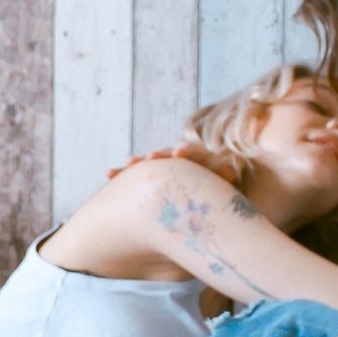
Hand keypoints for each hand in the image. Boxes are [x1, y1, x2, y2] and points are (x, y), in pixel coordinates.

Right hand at [108, 141, 229, 180]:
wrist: (206, 184)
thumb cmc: (217, 186)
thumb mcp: (224, 179)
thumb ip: (224, 174)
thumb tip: (228, 170)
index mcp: (197, 156)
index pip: (192, 151)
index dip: (186, 150)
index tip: (178, 152)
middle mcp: (177, 156)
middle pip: (166, 153)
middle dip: (157, 155)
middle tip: (150, 157)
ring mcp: (162, 164)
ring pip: (147, 162)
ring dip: (138, 163)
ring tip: (127, 164)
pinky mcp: (150, 175)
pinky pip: (134, 174)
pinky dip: (122, 173)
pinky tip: (108, 174)